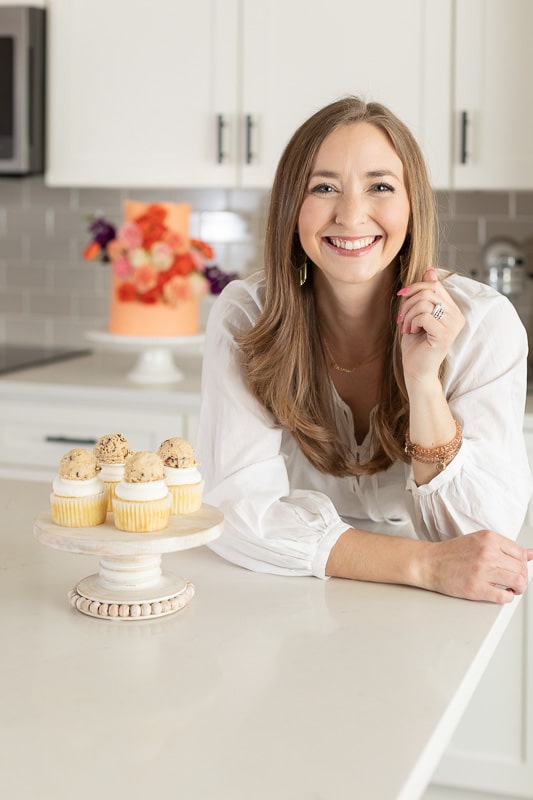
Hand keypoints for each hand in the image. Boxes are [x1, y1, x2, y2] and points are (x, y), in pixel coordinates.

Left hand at [397, 267, 464, 382]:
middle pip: (428, 292)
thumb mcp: (418, 314)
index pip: (434, 285)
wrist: (416, 370)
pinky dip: (412, 322)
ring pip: (425, 303)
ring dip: (408, 314)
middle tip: (402, 318)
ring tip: (407, 327)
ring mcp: (453, 326)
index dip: (414, 287)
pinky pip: (424, 316)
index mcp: (453, 310)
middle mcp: (457, 316)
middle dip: (408, 302)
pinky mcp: (445, 335)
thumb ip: (425, 294)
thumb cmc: (416, 344)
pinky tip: (412, 333)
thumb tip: (430, 270)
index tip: (401, 297)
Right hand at [422, 530, 532, 603]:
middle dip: (521, 577)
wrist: (428, 562)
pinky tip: (501, 593)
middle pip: (521, 569)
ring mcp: (482, 570)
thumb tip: (530, 554)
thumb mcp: (479, 541)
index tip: (516, 569)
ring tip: (510, 588)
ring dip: (518, 588)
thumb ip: (504, 547)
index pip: (521, 553)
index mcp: (489, 538)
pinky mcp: (476, 588)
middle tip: (513, 580)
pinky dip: (507, 597)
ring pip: (518, 582)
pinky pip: (504, 596)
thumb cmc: (450, 553)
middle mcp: (488, 553)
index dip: (522, 564)